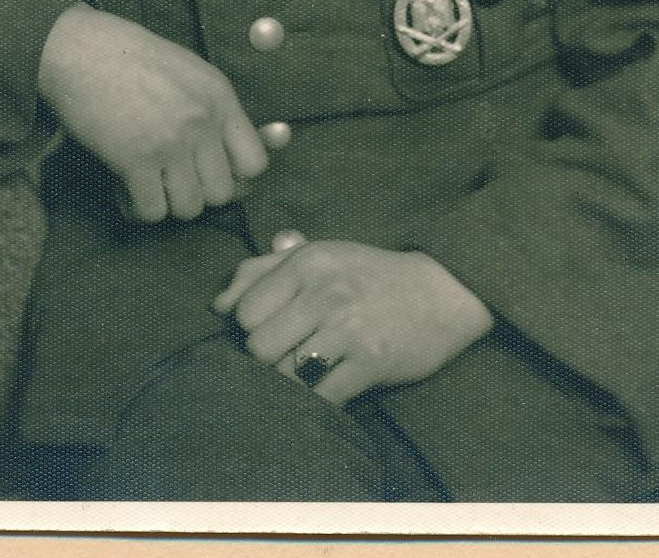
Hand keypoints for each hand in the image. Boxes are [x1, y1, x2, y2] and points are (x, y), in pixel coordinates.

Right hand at [37, 3, 267, 221]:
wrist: (81, 50)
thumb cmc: (131, 58)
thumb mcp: (189, 72)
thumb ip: (213, 111)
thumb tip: (228, 160)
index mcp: (220, 97)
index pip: (255, 163)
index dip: (236, 177)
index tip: (210, 173)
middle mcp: (202, 122)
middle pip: (221, 194)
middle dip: (197, 193)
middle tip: (172, 179)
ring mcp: (170, 142)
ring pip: (188, 208)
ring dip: (167, 203)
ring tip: (149, 183)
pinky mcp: (134, 160)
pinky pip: (151, 212)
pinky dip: (137, 208)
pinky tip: (125, 189)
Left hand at [212, 239, 493, 403]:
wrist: (440, 291)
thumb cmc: (367, 274)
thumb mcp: (318, 255)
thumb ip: (262, 271)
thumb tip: (218, 304)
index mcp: (307, 260)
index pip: (244, 312)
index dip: (250, 328)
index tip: (270, 329)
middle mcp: (325, 291)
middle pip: (259, 348)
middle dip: (267, 360)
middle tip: (287, 356)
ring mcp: (349, 328)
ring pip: (285, 376)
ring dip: (291, 383)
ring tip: (306, 372)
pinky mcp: (371, 362)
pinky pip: (323, 398)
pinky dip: (318, 402)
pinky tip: (327, 389)